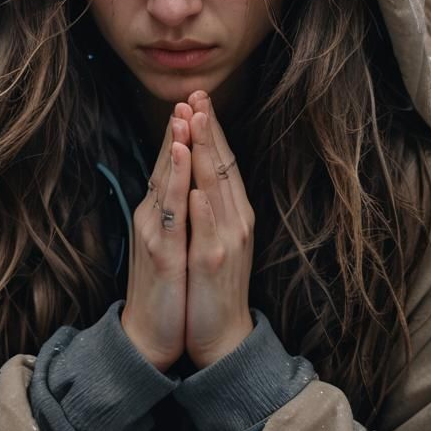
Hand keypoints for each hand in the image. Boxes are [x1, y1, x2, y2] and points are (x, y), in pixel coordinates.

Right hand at [121, 106, 192, 371]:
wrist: (152, 335)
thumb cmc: (168, 290)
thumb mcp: (174, 243)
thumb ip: (177, 211)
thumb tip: (187, 183)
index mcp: (162, 212)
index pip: (175, 164)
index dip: (185, 134)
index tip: (196, 102)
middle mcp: (154, 216)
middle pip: (170, 164)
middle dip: (181, 129)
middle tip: (190, 94)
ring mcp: (156, 232)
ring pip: (167, 180)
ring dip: (177, 145)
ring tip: (184, 115)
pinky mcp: (161, 253)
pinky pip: (172, 211)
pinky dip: (178, 182)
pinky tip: (183, 159)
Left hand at [184, 92, 254, 368]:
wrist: (219, 334)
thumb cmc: (211, 284)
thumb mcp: (213, 235)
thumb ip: (209, 203)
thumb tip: (198, 169)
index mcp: (233, 212)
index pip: (223, 160)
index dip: (211, 129)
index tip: (199, 98)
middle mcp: (235, 220)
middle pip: (222, 166)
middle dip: (209, 129)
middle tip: (199, 95)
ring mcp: (226, 240)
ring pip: (216, 189)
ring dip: (206, 154)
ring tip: (196, 123)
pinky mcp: (213, 262)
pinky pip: (208, 230)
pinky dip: (203, 207)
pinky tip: (196, 187)